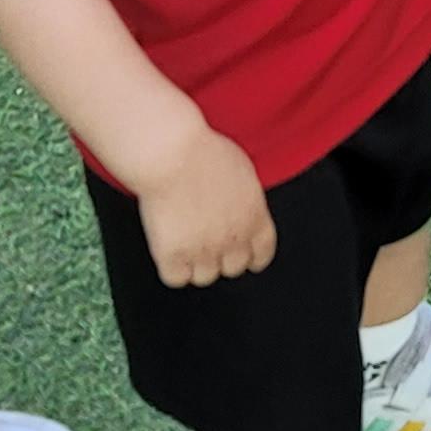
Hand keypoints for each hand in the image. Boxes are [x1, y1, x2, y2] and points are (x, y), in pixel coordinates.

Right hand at [132, 126, 278, 286]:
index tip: (243, 255)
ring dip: (195, 263)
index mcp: (255, 217)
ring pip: (204, 277)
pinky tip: (168, 248)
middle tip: (204, 239)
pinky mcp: (174, 255)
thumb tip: (241, 213)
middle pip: (233, 268)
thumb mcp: (242, 173)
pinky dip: (171, 267)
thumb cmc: (203, 152)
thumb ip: (247, 201)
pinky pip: (176, 278)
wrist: (172, 153)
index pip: (262, 254)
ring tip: (183, 238)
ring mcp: (204, 250)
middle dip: (221, 256)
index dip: (251, 256)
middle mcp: (234, 238)